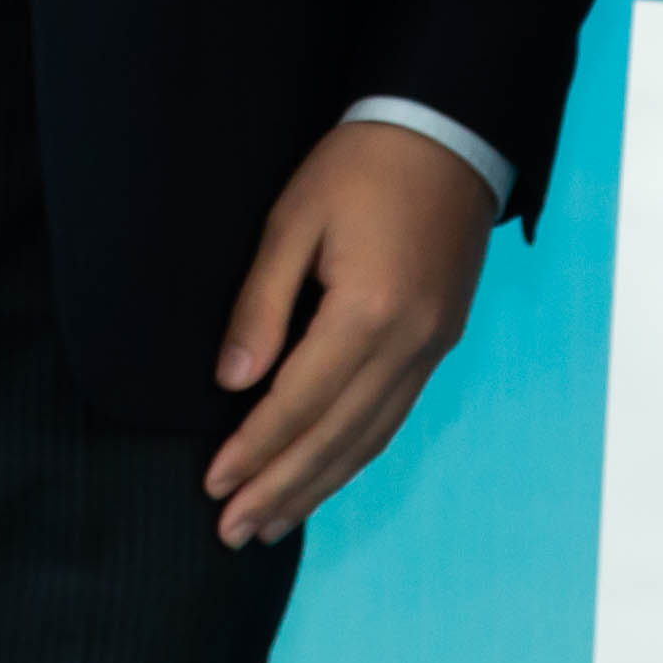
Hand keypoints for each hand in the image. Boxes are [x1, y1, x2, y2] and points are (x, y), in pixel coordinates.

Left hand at [200, 123, 498, 548]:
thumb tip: (233, 381)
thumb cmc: (362, 164)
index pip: (298, 404)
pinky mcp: (442, 342)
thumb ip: (261, 304)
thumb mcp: (293, 219)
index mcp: (368, 313)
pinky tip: (328, 476)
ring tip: (272, 525)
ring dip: (319, 487)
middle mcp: (408, 345)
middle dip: (281, 489)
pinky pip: (394, 417)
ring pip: (370, 439)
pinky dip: (356, 455)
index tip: (213, 485)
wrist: (450, 129)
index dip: (253, 449)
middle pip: (336, 438)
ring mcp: (433, 349)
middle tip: (233, 532)